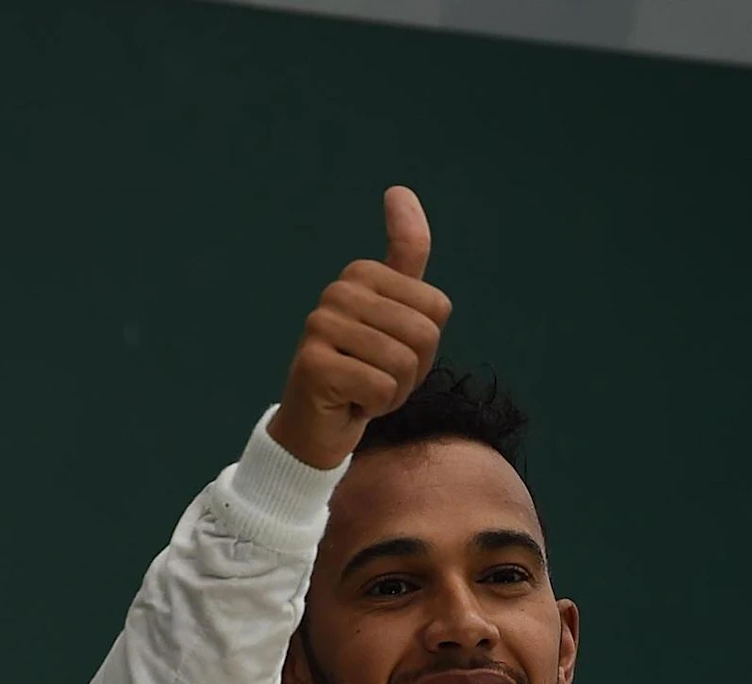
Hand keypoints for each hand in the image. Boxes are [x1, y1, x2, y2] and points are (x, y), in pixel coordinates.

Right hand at [267, 186, 451, 471]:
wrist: (317, 427)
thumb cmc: (363, 371)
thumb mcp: (396, 313)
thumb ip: (405, 255)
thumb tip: (400, 189)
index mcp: (361, 274)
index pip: (437, 308)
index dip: (426, 344)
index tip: (392, 353)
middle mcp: (337, 293)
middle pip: (424, 335)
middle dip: (413, 371)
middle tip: (378, 378)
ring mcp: (320, 327)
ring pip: (403, 364)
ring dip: (395, 392)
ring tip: (363, 391)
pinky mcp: (314, 365)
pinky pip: (382, 388)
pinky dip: (376, 407)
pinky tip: (350, 403)